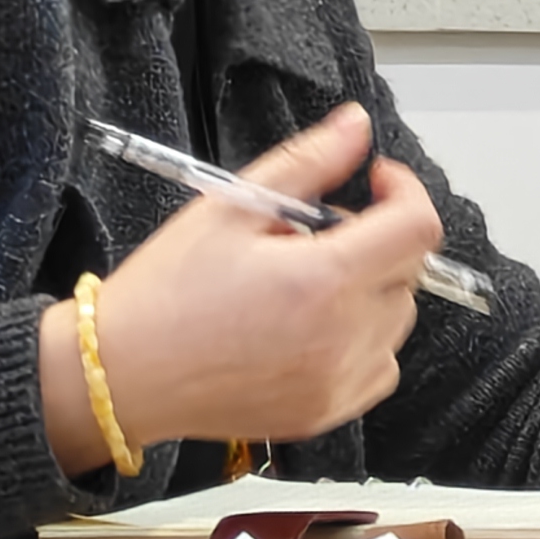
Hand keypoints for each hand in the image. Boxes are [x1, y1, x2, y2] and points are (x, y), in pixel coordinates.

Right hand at [36, 101, 438, 470]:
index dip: (404, 191)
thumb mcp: (232, 207)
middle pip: (408, 271)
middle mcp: (341, 338)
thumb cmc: (166, 293)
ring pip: (396, 319)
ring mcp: (337, 383)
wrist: (121, 375)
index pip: (417, 228)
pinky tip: (309, 327)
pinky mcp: (325, 413)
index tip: (375, 183)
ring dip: (369, 290)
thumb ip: (308, 162)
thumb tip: (355, 125)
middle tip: (309, 236)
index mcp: (322, 282)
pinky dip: (361, 340)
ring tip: (300, 285)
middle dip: (375, 240)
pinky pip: (379, 366)